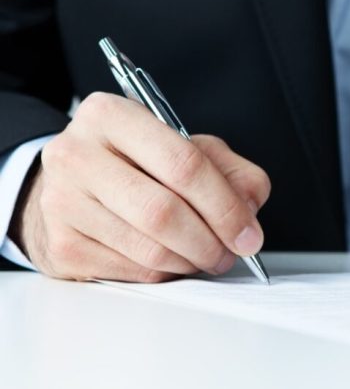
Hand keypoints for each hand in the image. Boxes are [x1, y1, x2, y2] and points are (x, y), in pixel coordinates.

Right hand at [10, 92, 270, 281]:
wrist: (69, 184)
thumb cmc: (135, 163)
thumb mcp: (186, 147)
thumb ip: (229, 169)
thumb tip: (248, 208)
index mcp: (111, 115)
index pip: (183, 163)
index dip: (225, 205)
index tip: (248, 233)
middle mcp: (77, 154)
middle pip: (163, 211)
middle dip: (210, 241)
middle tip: (231, 252)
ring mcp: (62, 202)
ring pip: (149, 249)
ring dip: (191, 261)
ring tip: (206, 256)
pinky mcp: (61, 246)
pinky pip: (132, 271)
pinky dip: (165, 273)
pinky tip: (171, 259)